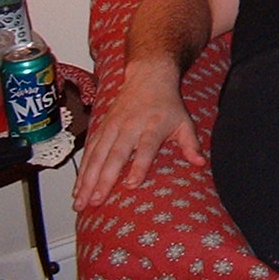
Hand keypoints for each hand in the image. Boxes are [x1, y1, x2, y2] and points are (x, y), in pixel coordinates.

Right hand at [72, 60, 204, 210]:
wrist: (148, 77)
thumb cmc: (168, 105)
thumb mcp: (184, 122)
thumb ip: (191, 144)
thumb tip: (201, 163)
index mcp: (153, 125)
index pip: (146, 147)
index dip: (139, 165)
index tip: (131, 184)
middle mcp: (130, 126)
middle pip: (116, 154)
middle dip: (105, 179)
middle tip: (97, 201)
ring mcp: (113, 127)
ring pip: (97, 155)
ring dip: (88, 179)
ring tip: (81, 201)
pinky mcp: (101, 128)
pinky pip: (90, 151)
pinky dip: (82, 170)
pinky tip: (77, 189)